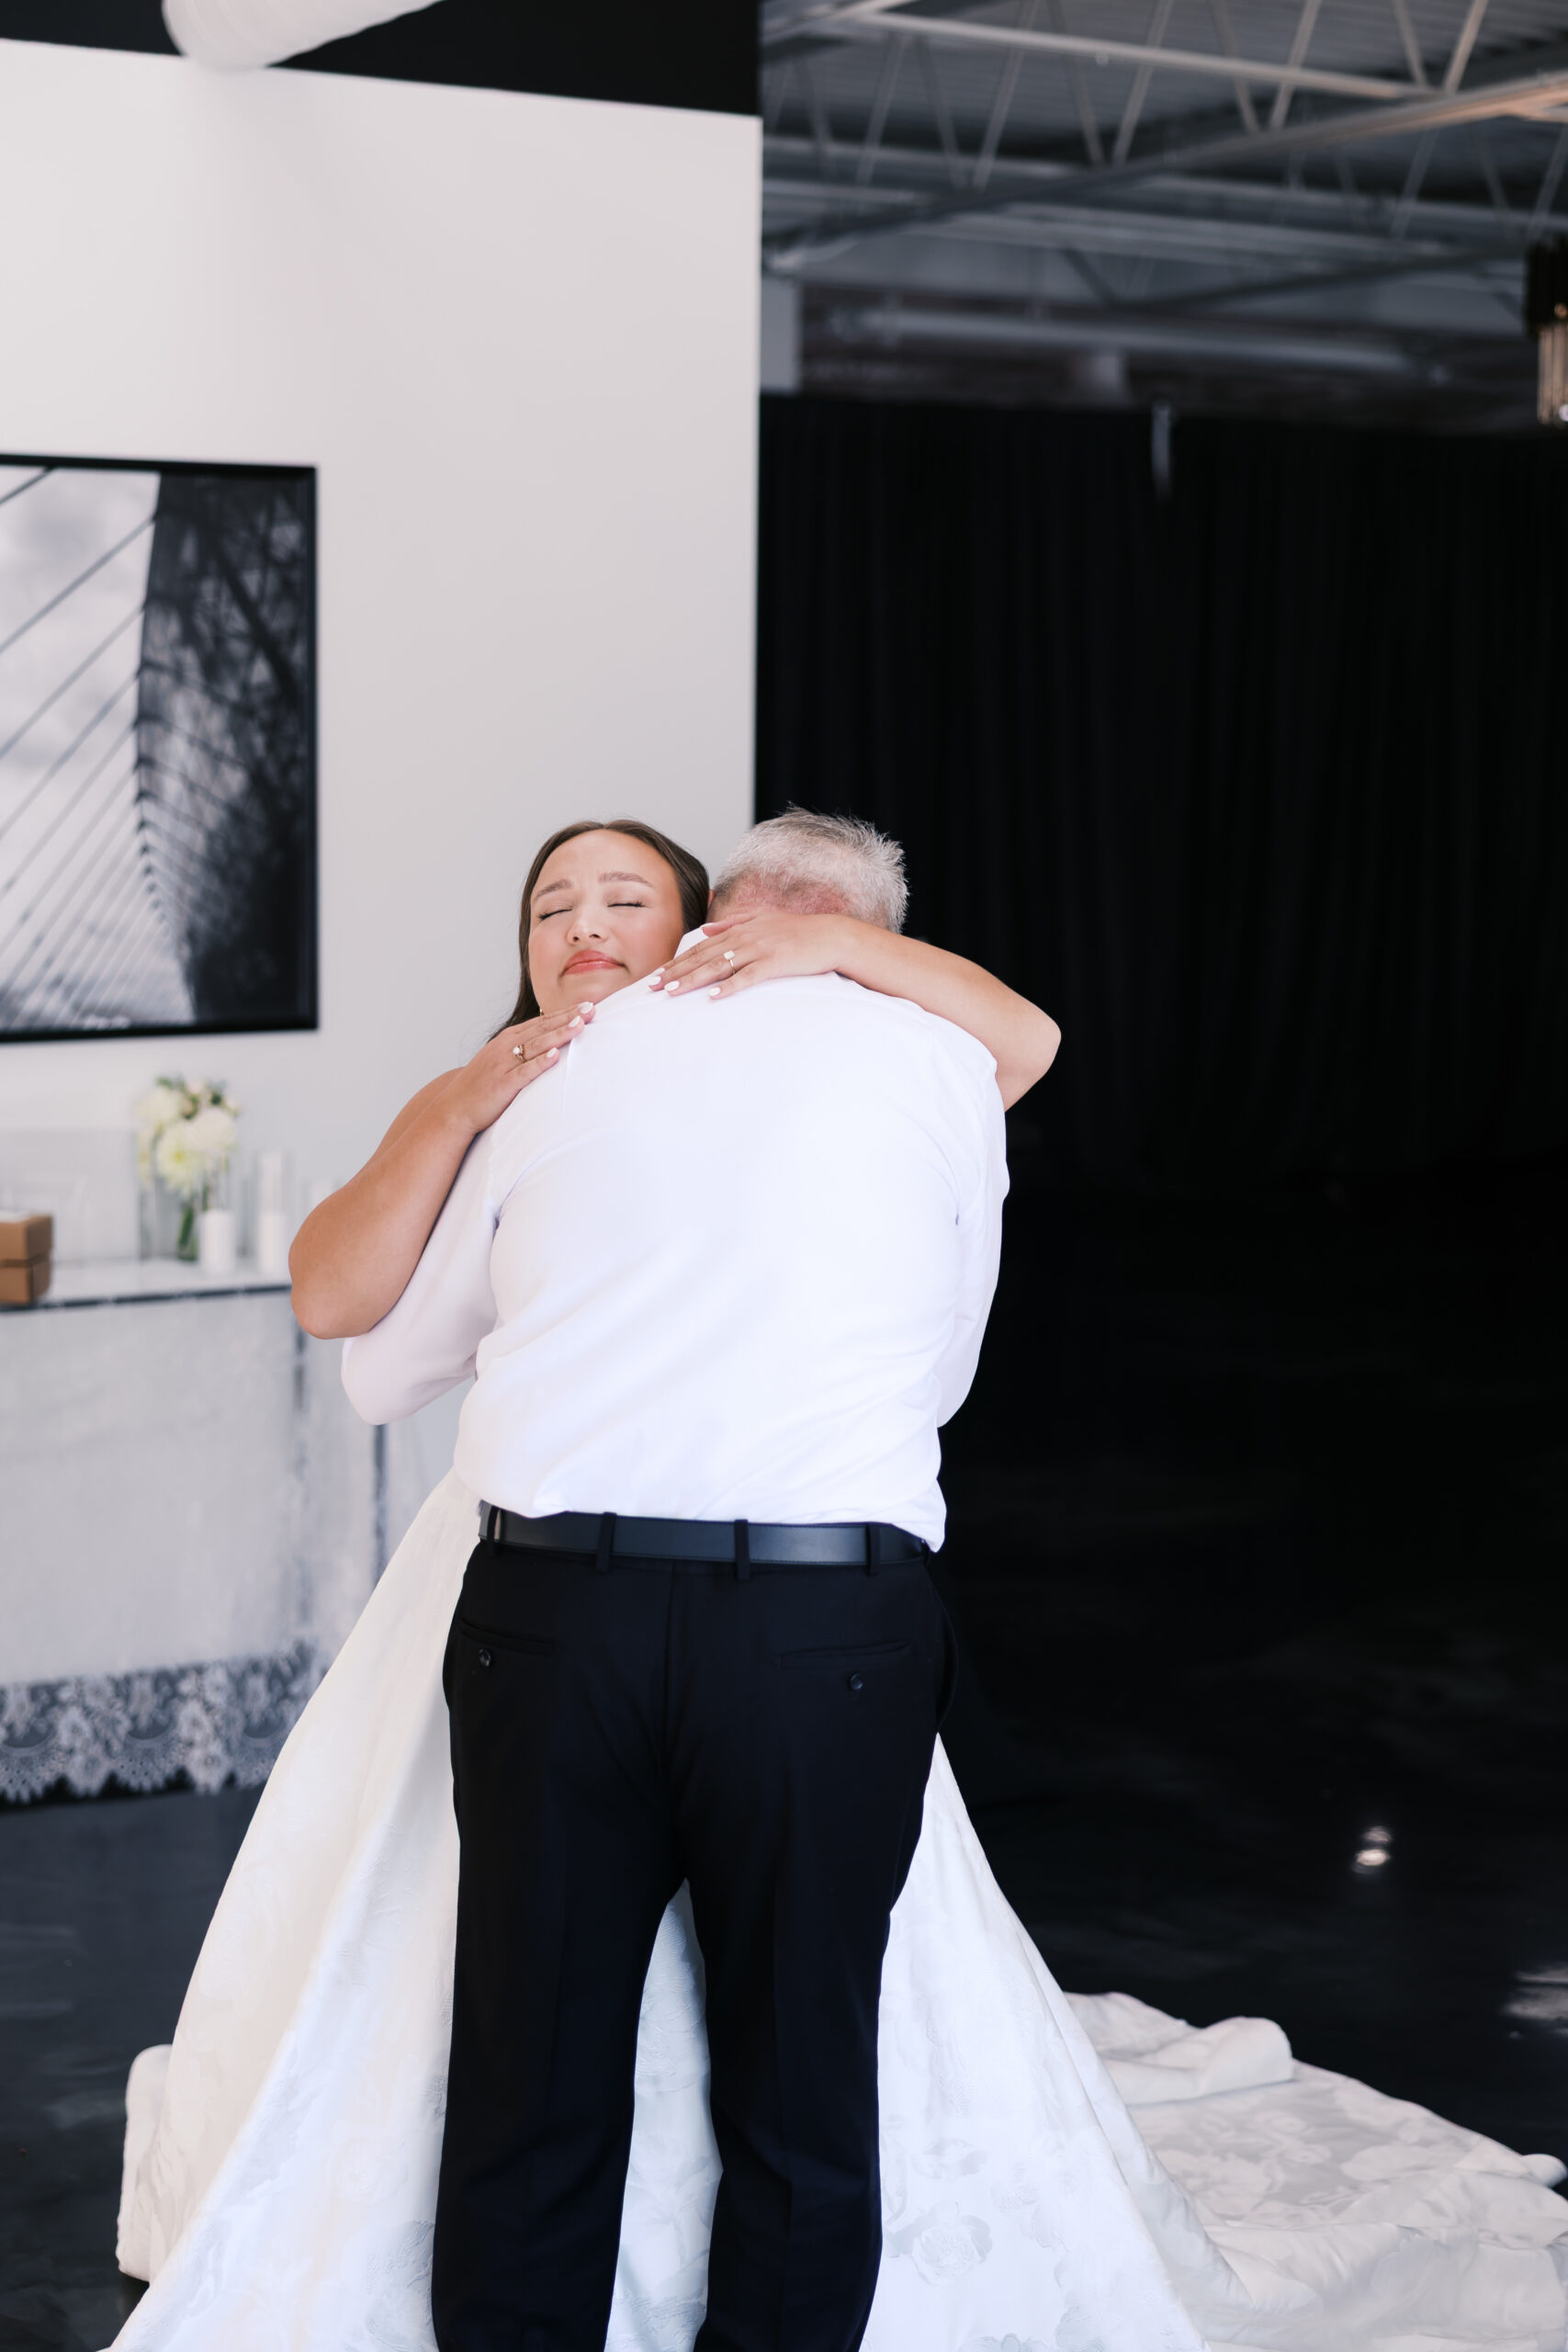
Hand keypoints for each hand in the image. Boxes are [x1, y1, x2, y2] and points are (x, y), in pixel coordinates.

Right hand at [445, 1002, 594, 1133]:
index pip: (541, 1022)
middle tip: (591, 1008)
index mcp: (508, 1039)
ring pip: (536, 1045)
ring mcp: (503, 1064)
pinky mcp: (502, 1084)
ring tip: (579, 1025)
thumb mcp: (502, 1060)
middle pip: (542, 1028)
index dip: (564, 1013)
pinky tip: (556, 1055)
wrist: (455, 1107)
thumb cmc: (482, 1085)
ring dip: (559, 1034)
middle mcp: (506, 1047)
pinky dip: (540, 1062)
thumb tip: (550, 1043)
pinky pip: (524, 1072)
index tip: (586, 1005)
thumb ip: (523, 1050)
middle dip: (568, 1017)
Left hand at [648, 913, 852, 1000]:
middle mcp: (744, 938)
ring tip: (672, 993)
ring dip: (693, 980)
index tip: (657, 975)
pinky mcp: (774, 963)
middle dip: (675, 972)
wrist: (830, 935)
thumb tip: (707, 931)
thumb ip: (733, 923)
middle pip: (703, 958)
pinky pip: (748, 977)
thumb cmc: (797, 931)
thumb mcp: (763, 920)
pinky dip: (730, 986)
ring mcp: (759, 950)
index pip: (701, 948)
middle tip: (652, 987)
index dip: (677, 961)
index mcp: (739, 929)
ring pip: (719, 967)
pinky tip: (714, 996)